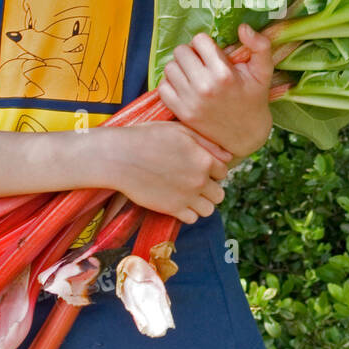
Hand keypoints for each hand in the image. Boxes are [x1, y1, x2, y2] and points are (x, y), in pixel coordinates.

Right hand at [103, 122, 232, 224]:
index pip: (223, 172)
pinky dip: (188, 212)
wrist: (120, 157)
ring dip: (201, 203)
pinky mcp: (171, 209)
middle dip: (210, 188)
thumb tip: (228, 156)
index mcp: (204, 160)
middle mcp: (199, 181)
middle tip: (195, 181)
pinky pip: (191, 219)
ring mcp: (186, 197)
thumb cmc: (148, 137)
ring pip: (208, 209)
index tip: (201, 166)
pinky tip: (178, 201)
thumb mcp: (180, 130)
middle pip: (219, 194)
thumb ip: (207, 143)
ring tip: (188, 193)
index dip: (213, 169)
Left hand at [157, 24, 273, 161]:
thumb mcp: (263, 71)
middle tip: (201, 63)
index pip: (199, 40)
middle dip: (191, 54)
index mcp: (223, 73)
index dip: (205, 44)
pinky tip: (185, 87)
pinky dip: (171, 84)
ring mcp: (190, 101)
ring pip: (169, 67)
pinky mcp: (181, 112)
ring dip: (180, 68)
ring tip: (193, 75)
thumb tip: (243, 27)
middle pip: (181, 51)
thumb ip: (259, 45)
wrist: (246, 134)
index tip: (212, 54)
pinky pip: (162, 87)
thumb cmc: (254, 98)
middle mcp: (204, 86)